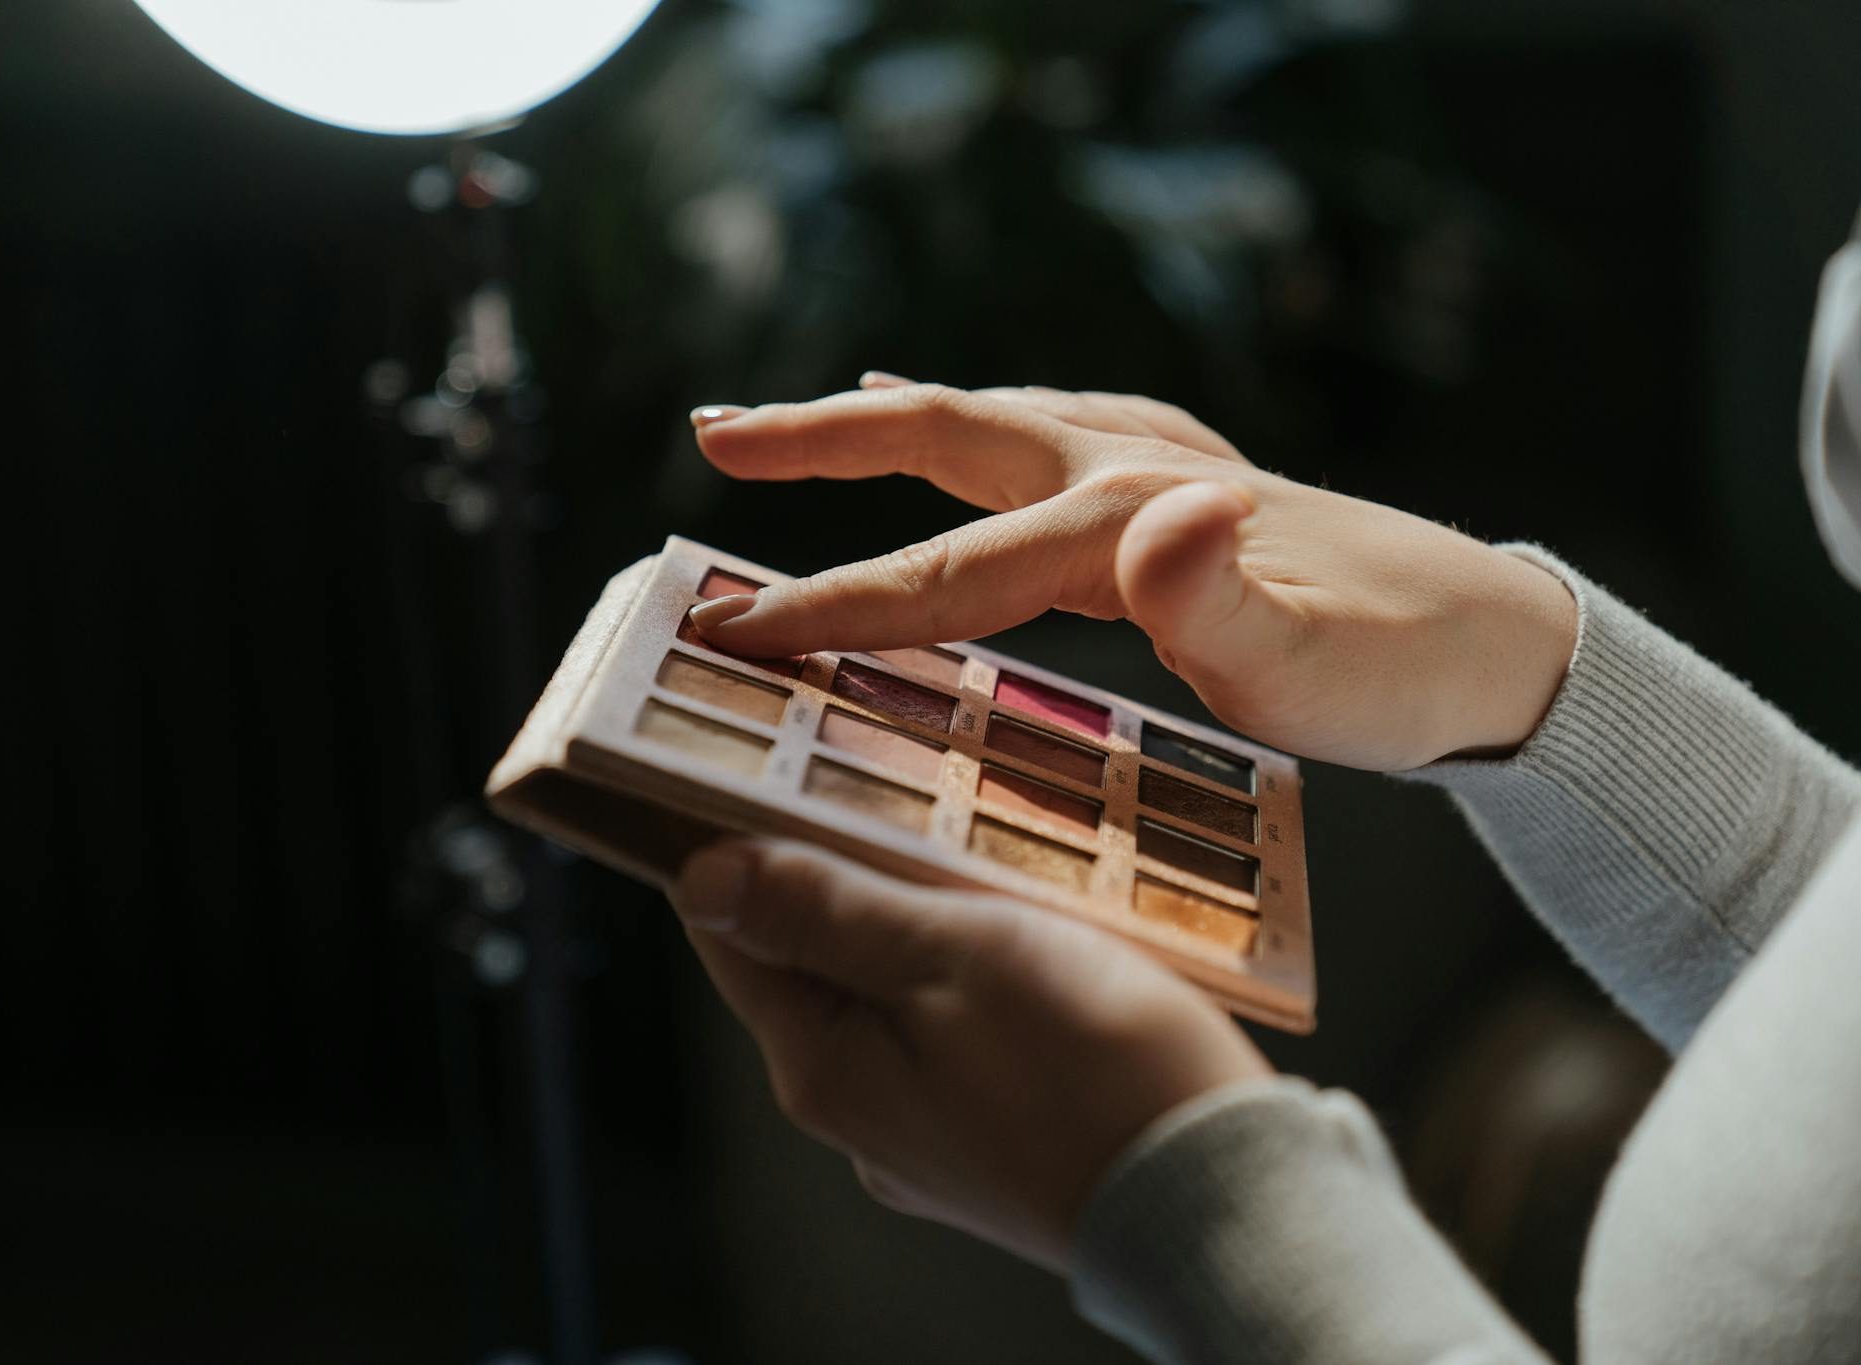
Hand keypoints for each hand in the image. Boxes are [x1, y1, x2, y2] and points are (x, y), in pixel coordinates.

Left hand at [670, 838, 1270, 1272]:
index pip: (729, 935)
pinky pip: (947, 1032)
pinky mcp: (989, 1141)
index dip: (733, 845)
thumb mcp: (953, 954)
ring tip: (969, 850)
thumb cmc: (1096, 1069)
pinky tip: (1019, 934)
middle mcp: (856, 1114)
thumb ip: (825, 913)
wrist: (1227, 1200)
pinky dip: (964, 973)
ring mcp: (922, 1136)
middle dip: (838, 873)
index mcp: (823, 1067)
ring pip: (885, 993)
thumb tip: (703, 879)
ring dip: (913, 919)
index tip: (763, 769)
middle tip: (888, 786)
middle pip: (808, 961)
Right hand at [687, 375, 1576, 769]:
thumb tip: (1155, 523)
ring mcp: (1154, 462)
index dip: (831, 604)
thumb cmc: (1404, 673)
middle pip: (942, 433)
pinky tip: (948, 423)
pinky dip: (964, 429)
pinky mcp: (1174, 483)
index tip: (729, 630)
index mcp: (1132, 521)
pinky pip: (1036, 439)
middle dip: (817, 443)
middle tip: (710, 440)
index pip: (948, 574)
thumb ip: (1229, 613)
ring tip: (789, 427)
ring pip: (983, 424)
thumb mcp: (1326, 675)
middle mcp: (1131, 467)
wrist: (1501, 640)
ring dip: (877, 424)